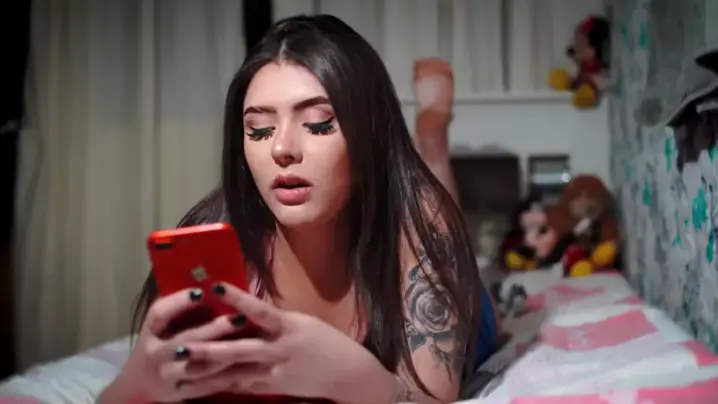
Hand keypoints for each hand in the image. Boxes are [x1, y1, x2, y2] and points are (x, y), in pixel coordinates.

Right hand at [115, 288, 242, 402]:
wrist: (139, 383)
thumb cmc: (159, 341)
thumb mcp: (161, 324)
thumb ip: (179, 306)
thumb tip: (207, 277)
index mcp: (150, 330)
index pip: (160, 313)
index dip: (179, 302)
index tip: (202, 291)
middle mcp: (155, 353)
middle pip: (185, 340)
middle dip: (214, 329)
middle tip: (240, 318)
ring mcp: (167, 375)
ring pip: (198, 366)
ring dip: (224, 355)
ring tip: (249, 343)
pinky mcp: (179, 393)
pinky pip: (205, 386)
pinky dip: (225, 377)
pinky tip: (245, 367)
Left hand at [183, 283, 396, 401]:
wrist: (346, 374)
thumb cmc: (325, 341)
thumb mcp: (301, 322)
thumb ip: (273, 319)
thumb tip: (246, 309)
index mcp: (288, 327)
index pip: (259, 310)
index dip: (237, 298)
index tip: (215, 286)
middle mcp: (278, 350)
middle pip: (238, 349)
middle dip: (208, 348)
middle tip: (181, 344)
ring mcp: (273, 373)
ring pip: (235, 372)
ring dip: (207, 371)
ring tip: (182, 369)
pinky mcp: (271, 388)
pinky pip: (242, 385)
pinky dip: (222, 383)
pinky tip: (200, 385)